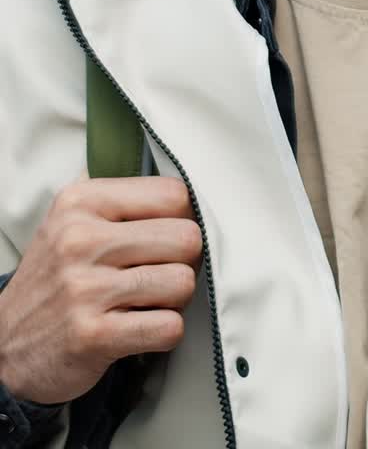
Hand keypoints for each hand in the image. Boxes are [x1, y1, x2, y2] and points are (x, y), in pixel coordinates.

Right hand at [0, 177, 201, 403]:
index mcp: (81, 201)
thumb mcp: (72, 219)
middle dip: (185, 260)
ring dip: (176, 299)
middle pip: (186, 238)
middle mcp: (80, 239)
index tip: (168, 235)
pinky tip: (144, 327)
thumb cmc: (56, 277)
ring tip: (150, 300)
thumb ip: (120, 195)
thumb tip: (181, 186)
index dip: (184, 217)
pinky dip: (166, 331)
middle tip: (162, 272)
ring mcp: (85, 289)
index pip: (173, 194)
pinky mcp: (93, 335)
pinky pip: (168, 328)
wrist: (6, 345)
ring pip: (182, 282)